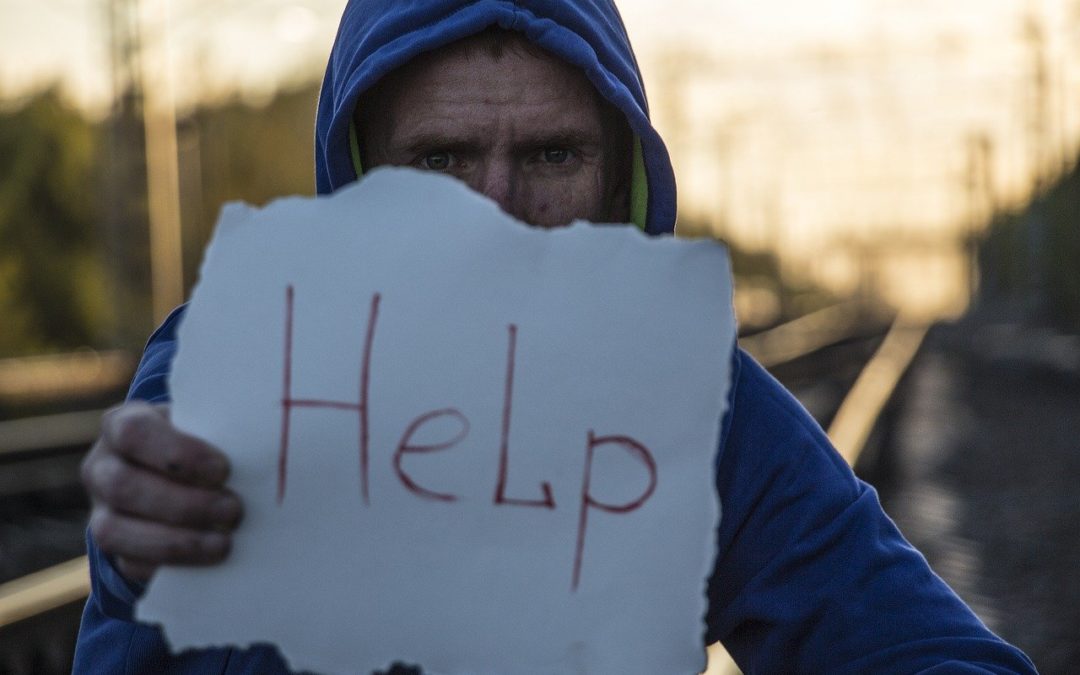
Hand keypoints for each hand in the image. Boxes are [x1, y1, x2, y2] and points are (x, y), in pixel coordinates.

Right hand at [81, 402, 242, 583]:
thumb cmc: (202, 444)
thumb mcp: (206, 429)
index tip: (223, 470)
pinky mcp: (114, 550)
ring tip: (225, 543)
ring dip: (176, 541)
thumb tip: (264, 453)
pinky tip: (206, 560)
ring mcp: (100, 512)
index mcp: (122, 425)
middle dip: (184, 504)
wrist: (178, 476)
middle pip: (124, 487)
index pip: (134, 433)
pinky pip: (129, 564)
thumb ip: (221, 435)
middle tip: (233, 510)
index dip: (179, 454)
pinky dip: (170, 565)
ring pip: (115, 532)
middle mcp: (101, 468)